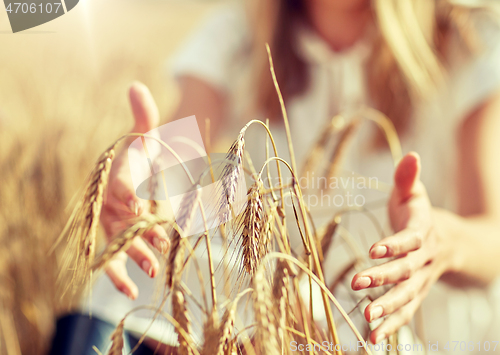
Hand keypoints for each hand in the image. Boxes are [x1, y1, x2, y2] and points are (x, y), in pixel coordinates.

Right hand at [100, 82, 168, 299]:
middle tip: (158, 245)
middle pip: (122, 220)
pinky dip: (119, 276)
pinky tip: (131, 292)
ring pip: (120, 243)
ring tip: (152, 272)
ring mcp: (113, 224)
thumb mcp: (142, 134)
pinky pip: (114, 260)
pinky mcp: (118, 238)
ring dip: (135, 256)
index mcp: (117, 176)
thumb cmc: (137, 154)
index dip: (128, 193)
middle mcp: (111, 203)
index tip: (140, 203)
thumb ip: (143, 114)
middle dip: (138, 232)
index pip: (120, 185)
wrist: (129, 173)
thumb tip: (136, 84)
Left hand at [351, 152, 452, 343]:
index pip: (409, 239)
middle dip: (384, 277)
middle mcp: (424, 258)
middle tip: (359, 283)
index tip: (375, 250)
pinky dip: (391, 324)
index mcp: (423, 231)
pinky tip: (372, 338)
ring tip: (367, 319)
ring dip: (388, 308)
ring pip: (408, 296)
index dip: (394, 244)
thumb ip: (408, 177)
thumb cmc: (422, 214)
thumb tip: (411, 154)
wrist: (452, 243)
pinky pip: (406, 311)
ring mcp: (422, 279)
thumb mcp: (415, 194)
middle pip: (406, 270)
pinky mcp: (416, 293)